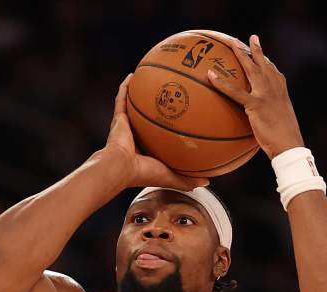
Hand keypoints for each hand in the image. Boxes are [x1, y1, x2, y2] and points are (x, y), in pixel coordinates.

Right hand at [104, 74, 208, 189]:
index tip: (180, 118)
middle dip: (157, 108)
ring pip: (134, 106)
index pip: (159, 137)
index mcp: (147, 150)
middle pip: (148, 118)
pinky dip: (125, 87)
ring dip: (140, 94)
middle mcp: (136, 136)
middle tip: (169, 93)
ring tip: (148, 79)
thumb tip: (208, 182)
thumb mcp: (171, 176)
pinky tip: (132, 75)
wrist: (121, 167)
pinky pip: (122, 99)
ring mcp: (126, 126)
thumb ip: (188, 180)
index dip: (167, 129)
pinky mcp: (118, 118)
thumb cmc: (144, 173)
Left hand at [207, 34, 304, 159]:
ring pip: (250, 69)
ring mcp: (265, 94)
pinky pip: (235, 91)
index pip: (273, 71)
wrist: (289, 144)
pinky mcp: (255, 104)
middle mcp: (274, 88)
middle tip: (251, 37)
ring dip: (240, 54)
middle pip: (263, 63)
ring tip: (230, 43)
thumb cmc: (284, 139)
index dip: (266, 61)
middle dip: (256, 49)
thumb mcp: (279, 123)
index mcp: (281, 91)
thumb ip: (269, 116)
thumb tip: (260, 121)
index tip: (261, 52)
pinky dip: (221, 83)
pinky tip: (210, 76)